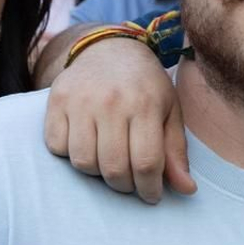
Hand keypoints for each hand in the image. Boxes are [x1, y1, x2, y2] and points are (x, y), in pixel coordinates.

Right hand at [43, 35, 193, 200]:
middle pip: (114, 168)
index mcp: (145, 104)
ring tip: (109, 161)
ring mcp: (80, 100)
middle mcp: (111, 102)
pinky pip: (57, 147)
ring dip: (97, 172)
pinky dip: (70, 154)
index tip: (151, 195)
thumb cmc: (145, 86)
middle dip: (125, 186)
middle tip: (131, 181)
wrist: (111, 48)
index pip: (146, 163)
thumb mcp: (169, 111)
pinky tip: (86, 143)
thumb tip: (187, 189)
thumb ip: (176, 152)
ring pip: (83, 162)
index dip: (149, 189)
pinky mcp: (56, 100)